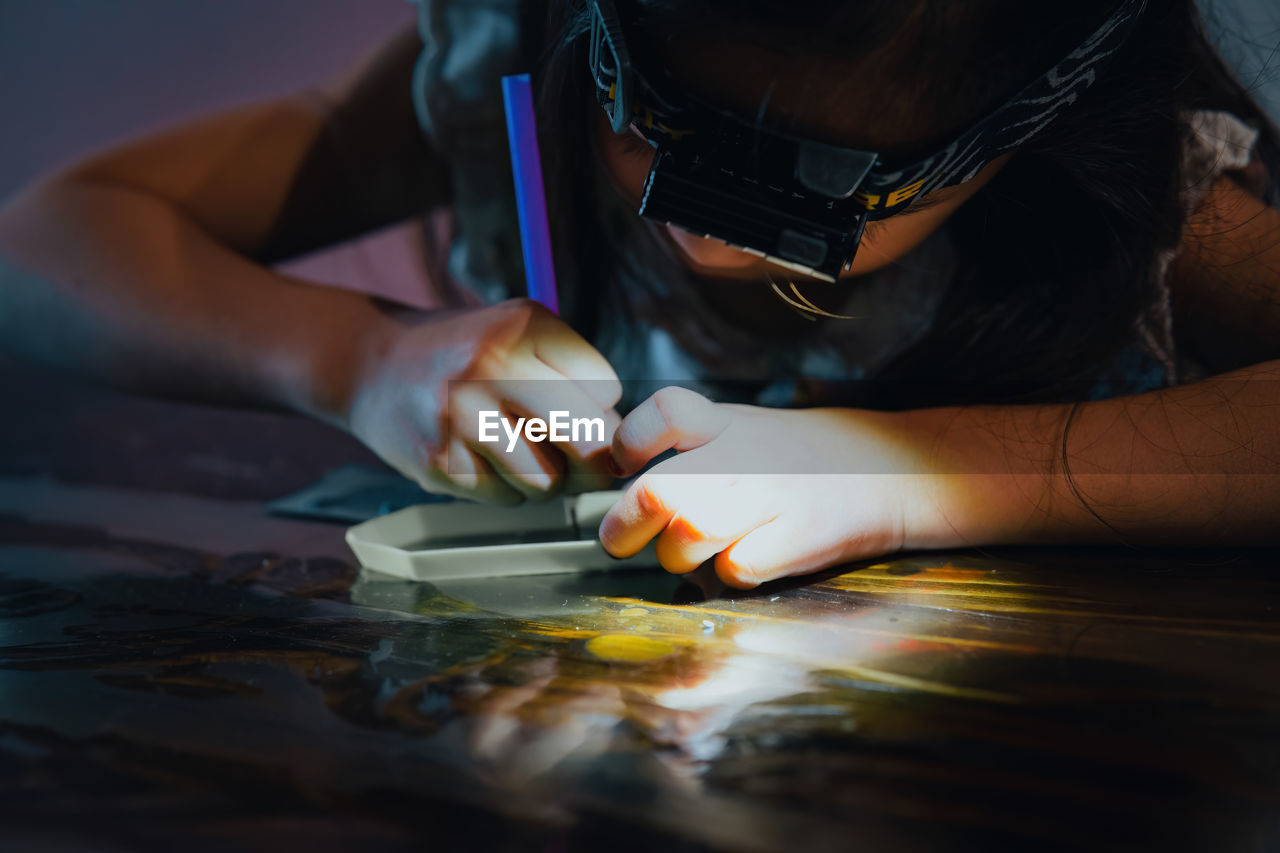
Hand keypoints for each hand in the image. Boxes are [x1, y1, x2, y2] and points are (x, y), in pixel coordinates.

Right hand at [347, 299, 620, 503]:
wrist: (372, 365)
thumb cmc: (467, 354)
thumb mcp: (521, 331)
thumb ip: (577, 373)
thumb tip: (621, 446)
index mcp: (522, 327)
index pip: (605, 386)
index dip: (602, 404)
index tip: (578, 405)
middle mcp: (490, 367)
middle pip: (587, 439)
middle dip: (593, 456)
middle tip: (578, 453)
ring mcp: (462, 418)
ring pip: (549, 481)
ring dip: (547, 477)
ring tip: (521, 450)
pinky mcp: (439, 462)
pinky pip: (507, 498)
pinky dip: (507, 488)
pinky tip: (484, 459)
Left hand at [599, 387, 938, 587]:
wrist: (901, 469)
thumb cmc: (811, 459)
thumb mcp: (751, 430)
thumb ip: (695, 448)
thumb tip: (630, 489)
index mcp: (729, 423)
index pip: (665, 410)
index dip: (631, 441)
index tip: (625, 465)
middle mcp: (745, 456)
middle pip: (657, 491)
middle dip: (623, 526)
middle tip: (620, 540)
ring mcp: (772, 496)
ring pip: (687, 537)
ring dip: (677, 557)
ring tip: (690, 557)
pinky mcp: (799, 537)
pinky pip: (736, 570)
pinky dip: (730, 577)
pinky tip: (744, 564)